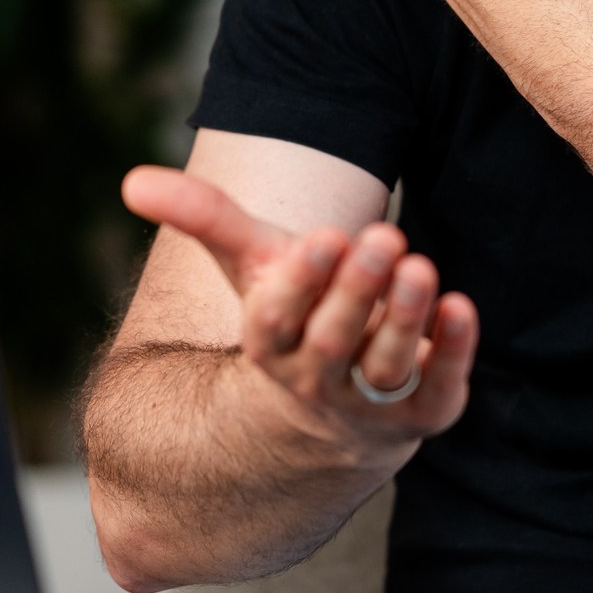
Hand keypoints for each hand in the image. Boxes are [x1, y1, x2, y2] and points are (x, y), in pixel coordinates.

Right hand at [120, 165, 475, 451]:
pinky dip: (453, 350)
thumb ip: (203, 219)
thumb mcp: (251, 266)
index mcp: (270, 346)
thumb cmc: (293, 317)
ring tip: (419, 265)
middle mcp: (317, 380)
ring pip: (386, 365)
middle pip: (334, 340)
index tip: (324, 235)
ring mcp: (371, 402)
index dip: (300, 283)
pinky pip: (440, 386)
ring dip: (404, 318)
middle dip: (357, 290)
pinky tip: (462, 307)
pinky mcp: (424, 409)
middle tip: (384, 235)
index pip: (277, 321)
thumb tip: (130, 180)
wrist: (334, 412)